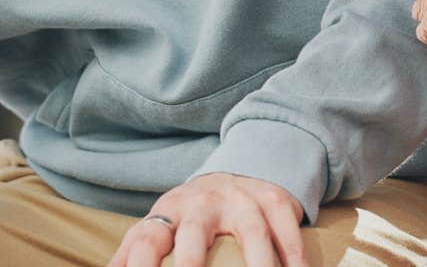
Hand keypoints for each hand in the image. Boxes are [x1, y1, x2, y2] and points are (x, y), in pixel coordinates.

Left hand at [106, 173, 305, 266]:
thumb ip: (132, 252)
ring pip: (251, 231)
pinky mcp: (275, 200)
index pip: (146, 240)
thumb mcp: (161, 224)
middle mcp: (204, 202)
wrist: (238, 169)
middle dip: (192, 261)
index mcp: (169, 211)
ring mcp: (243, 199)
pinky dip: (294, 256)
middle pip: (195, 232)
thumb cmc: (191, 213)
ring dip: (258, 264)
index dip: (138, 266)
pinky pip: (287, 229)